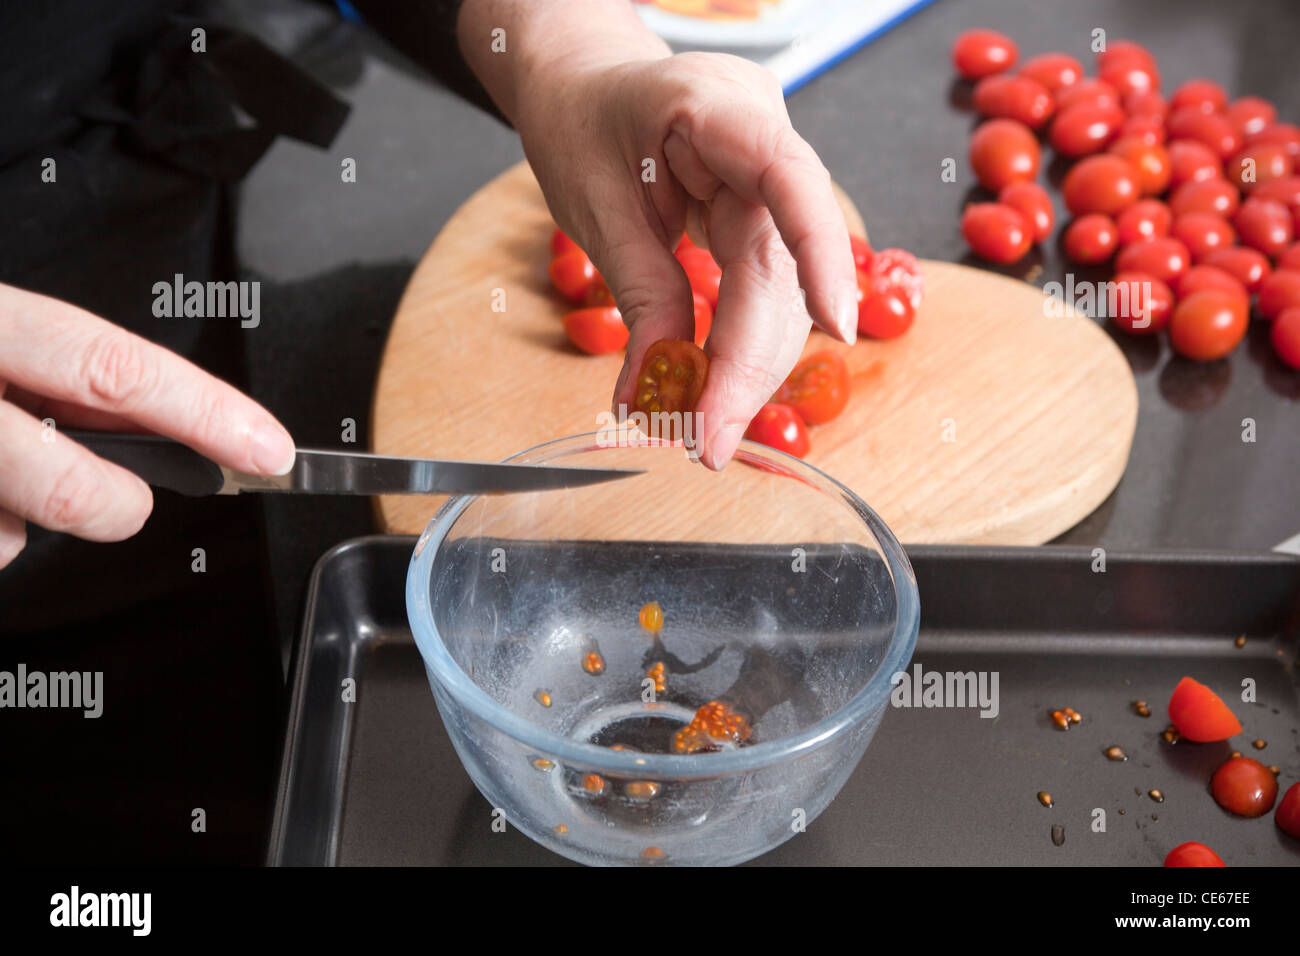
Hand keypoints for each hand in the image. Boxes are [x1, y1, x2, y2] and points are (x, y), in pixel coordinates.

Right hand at [0, 283, 296, 568]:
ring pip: (17, 537)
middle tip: (117, 494)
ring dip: (26, 518)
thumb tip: (189, 426)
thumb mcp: (8, 332)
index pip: (118, 369)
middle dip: (118, 507)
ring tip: (5, 473)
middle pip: (72, 490)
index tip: (269, 449)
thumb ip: (79, 372)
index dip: (205, 415)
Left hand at [460, 1, 858, 468]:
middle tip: (710, 443)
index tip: (837, 326)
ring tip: (702, 434)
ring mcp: (768, 179)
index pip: (789, 175)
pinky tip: (710, 396)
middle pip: (781, 263)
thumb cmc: (582, 122)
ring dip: (745, 371)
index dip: (822, 251)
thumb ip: (642, 290)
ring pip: (780, 290)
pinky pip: (764, 289)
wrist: (583, 87)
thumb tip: (657, 389)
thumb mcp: (595, 204)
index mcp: (717, 106)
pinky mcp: (762, 215)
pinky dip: (737, 349)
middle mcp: (762, 140)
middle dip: (748, 363)